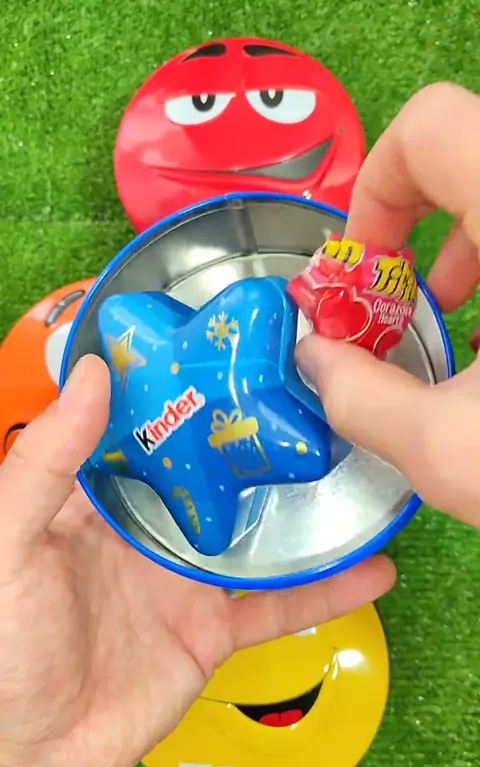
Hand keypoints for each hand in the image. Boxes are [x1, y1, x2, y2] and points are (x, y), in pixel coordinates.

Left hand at [0, 355, 393, 766]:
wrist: (40, 755)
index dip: (178, 389)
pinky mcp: (213, 629)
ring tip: (350, 465)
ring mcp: (184, 578)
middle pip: (208, 472)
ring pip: (251, 531)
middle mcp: (145, 530)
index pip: (142, 429)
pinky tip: (370, 569)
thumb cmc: (8, 645)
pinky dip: (323, 590)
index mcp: (94, 501)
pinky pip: (275, 604)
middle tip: (307, 393)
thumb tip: (95, 375)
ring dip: (298, 506)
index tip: (225, 347)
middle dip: (251, 435)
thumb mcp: (10, 541)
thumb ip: (46, 462)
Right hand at [297, 81, 479, 528]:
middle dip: (420, 235)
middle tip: (405, 308)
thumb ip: (359, 398)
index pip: (432, 128)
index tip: (369, 271)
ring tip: (462, 334)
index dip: (377, 191)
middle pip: (470, 160)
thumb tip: (319, 361)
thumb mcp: (452, 451)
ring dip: (473, 255)